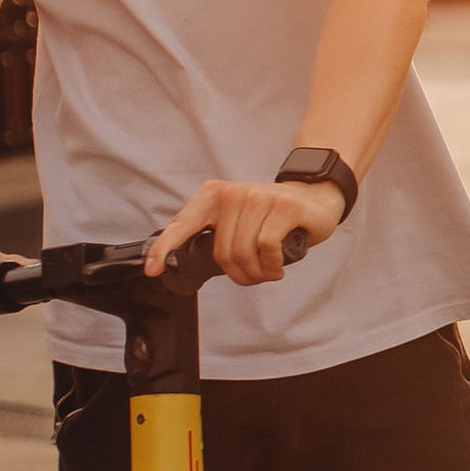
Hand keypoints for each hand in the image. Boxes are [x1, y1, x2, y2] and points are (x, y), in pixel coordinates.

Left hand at [145, 177, 344, 285]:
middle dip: (239, 275)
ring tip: (269, 271)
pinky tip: (278, 265)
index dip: (164, 249)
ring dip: (258, 273)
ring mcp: (258, 197)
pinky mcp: (283, 206)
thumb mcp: (237, 219)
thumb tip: (188, 260)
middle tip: (255, 276)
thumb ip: (216, 233)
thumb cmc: (273, 215)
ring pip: (244, 253)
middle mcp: (232, 193)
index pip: (182, 224)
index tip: (154, 269)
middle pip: (222, 253)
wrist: (315, 197)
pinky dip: (272, 265)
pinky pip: (266, 248)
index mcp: (213, 195)